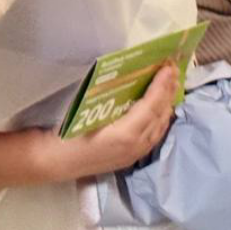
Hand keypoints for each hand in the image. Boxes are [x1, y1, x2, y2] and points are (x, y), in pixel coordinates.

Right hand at [63, 63, 178, 179]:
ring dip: (166, 105)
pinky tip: (160, 109)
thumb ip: (113, 95)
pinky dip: (160, 119)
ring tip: (171, 86)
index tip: (168, 67)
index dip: (161, 85)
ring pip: (160, 127)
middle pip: (160, 115)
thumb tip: (131, 75)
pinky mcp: (131, 158)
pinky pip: (154, 136)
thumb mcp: (89, 109)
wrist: (56, 162)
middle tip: (174, 71)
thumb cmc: (68, 131)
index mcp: (126, 133)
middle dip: (169, 92)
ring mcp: (135, 154)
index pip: (151, 105)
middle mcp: (136, 146)